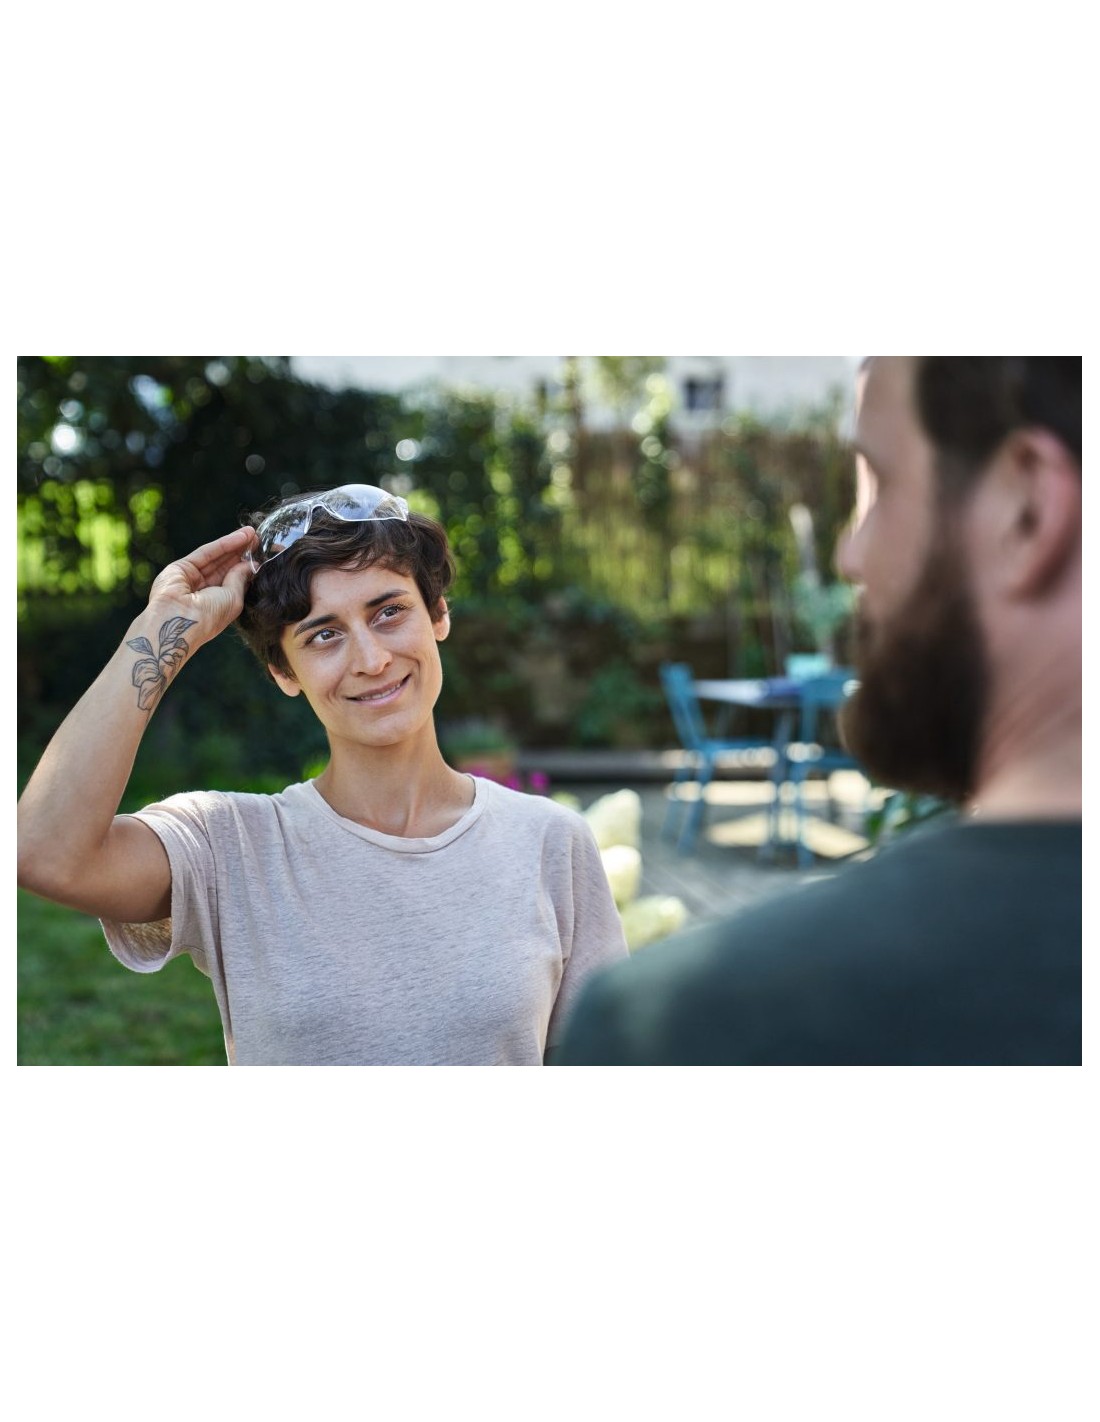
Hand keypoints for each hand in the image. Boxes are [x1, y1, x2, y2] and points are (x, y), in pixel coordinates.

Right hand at [146, 527, 257, 646]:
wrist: (179, 621)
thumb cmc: (209, 617)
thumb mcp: (233, 598)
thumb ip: (240, 578)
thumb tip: (250, 564)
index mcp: (217, 605)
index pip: (234, 581)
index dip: (248, 567)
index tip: (262, 554)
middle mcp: (203, 592)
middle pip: (226, 567)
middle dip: (242, 553)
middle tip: (259, 539)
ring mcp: (191, 579)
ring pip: (217, 558)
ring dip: (235, 545)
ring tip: (253, 534)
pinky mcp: (181, 567)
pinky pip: (207, 552)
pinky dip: (224, 543)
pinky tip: (241, 536)